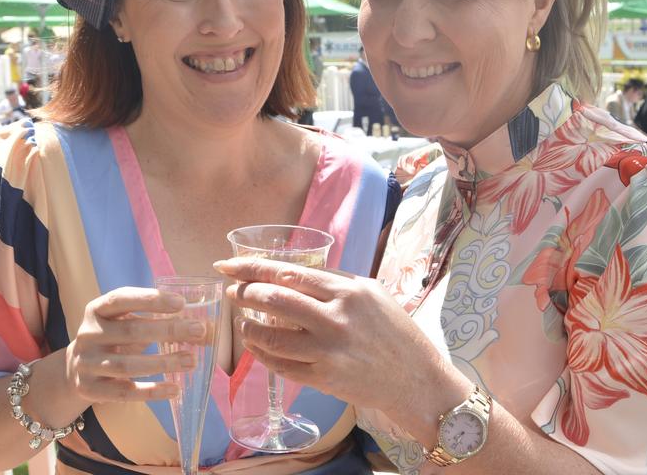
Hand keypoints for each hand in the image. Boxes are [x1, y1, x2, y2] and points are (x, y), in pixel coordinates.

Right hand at [63, 287, 207, 404]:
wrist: (74, 368)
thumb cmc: (112, 338)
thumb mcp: (124, 322)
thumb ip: (155, 320)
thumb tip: (205, 328)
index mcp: (97, 309)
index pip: (121, 299)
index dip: (150, 300)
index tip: (181, 303)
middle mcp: (88, 334)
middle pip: (131, 332)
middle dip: (168, 330)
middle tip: (198, 330)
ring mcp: (86, 363)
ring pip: (128, 365)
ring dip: (164, 362)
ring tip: (192, 360)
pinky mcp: (90, 389)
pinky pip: (124, 392)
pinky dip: (151, 391)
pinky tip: (175, 389)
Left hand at [215, 257, 459, 418]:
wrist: (418, 380)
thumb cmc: (396, 334)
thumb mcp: (372, 294)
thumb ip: (335, 283)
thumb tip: (291, 275)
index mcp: (347, 290)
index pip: (288, 272)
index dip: (252, 267)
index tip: (228, 265)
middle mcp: (335, 317)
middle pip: (274, 298)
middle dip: (243, 293)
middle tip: (231, 292)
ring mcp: (328, 350)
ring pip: (270, 334)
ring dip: (249, 327)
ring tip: (244, 323)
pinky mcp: (324, 378)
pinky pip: (281, 364)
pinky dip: (263, 354)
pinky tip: (258, 347)